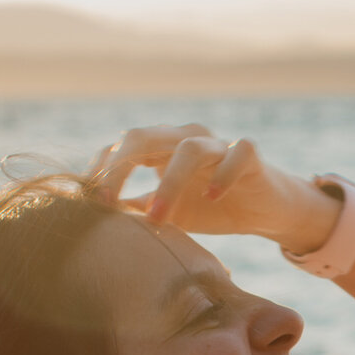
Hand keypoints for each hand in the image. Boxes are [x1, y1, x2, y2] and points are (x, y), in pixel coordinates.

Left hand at [89, 122, 339, 249]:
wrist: (264, 210)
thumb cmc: (211, 207)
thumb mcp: (167, 211)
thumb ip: (136, 209)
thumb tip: (94, 218)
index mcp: (161, 149)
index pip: (122, 146)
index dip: (103, 170)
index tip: (90, 203)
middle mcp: (185, 138)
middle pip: (145, 137)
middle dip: (121, 168)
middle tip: (108, 202)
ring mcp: (218, 144)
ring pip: (188, 148)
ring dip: (169, 182)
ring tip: (158, 217)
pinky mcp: (250, 155)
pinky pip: (237, 153)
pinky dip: (223, 173)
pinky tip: (212, 197)